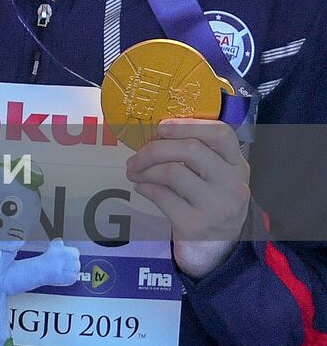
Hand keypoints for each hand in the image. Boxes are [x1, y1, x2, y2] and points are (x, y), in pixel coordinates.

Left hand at [126, 117, 250, 278]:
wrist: (218, 248)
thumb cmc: (211, 202)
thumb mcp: (217, 176)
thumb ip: (199, 154)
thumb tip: (157, 132)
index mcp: (238, 165)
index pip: (221, 133)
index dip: (188, 125)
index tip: (161, 127)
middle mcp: (232, 184)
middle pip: (190, 149)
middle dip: (154, 148)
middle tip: (136, 156)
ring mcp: (217, 206)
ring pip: (172, 171)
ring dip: (145, 169)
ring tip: (134, 171)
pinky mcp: (196, 225)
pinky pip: (162, 196)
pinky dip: (145, 187)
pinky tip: (140, 186)